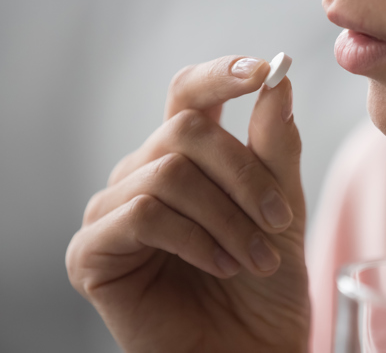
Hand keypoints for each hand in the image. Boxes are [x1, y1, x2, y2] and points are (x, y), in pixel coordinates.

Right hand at [66, 55, 308, 352]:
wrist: (250, 347)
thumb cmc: (264, 279)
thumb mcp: (281, 206)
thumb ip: (275, 147)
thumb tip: (279, 83)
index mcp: (186, 155)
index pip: (189, 92)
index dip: (221, 74)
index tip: (264, 70)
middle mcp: (143, 172)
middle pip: (186, 130)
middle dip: (244, 175)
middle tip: (280, 221)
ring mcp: (114, 209)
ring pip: (170, 172)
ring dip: (227, 217)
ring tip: (255, 258)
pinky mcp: (93, 250)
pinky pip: (143, 214)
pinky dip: (195, 239)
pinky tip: (220, 265)